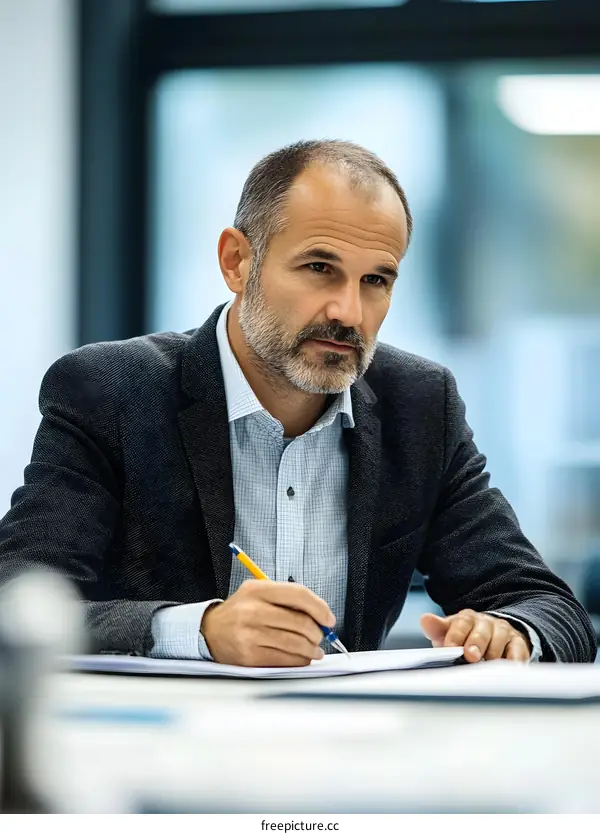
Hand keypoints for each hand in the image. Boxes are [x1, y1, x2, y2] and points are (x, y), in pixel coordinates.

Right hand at [201, 579, 335, 666]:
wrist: (209, 631)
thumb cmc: (240, 612)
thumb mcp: (258, 593)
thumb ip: (287, 599)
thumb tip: (320, 615)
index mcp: (258, 590)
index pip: (298, 594)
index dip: (320, 607)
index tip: (329, 618)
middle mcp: (253, 610)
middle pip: (300, 622)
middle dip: (318, 632)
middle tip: (321, 636)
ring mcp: (250, 634)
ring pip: (295, 643)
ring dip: (311, 649)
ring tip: (315, 650)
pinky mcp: (249, 656)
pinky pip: (284, 660)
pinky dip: (299, 661)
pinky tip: (302, 658)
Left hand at [420, 609, 530, 662]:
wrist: (492, 635)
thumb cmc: (465, 638)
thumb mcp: (449, 633)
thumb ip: (437, 629)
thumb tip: (425, 619)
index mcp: (466, 619)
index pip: (461, 622)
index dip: (455, 634)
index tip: (449, 647)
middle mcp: (486, 622)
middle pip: (482, 630)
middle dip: (476, 643)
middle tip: (471, 656)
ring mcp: (503, 632)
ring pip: (500, 639)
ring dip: (493, 653)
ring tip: (487, 666)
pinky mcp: (518, 643)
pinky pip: (519, 650)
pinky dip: (515, 659)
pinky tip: (511, 668)